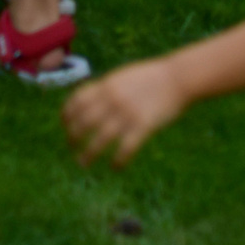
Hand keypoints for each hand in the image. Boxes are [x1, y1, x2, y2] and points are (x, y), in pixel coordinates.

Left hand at [63, 60, 188, 167]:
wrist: (178, 77)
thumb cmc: (152, 77)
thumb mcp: (123, 77)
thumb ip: (106, 89)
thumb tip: (88, 103)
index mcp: (107, 85)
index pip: (77, 101)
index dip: (67, 115)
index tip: (66, 125)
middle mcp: (113, 99)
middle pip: (84, 122)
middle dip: (73, 137)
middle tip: (72, 147)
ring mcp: (128, 114)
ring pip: (100, 139)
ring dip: (88, 153)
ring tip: (83, 163)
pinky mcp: (144, 126)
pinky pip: (126, 148)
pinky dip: (118, 160)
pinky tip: (115, 167)